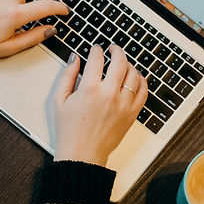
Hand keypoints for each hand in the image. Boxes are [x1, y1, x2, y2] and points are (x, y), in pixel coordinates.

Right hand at [52, 45, 147, 166]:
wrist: (82, 154)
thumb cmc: (69, 131)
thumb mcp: (60, 100)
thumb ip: (68, 75)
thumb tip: (74, 59)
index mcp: (89, 89)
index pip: (97, 59)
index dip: (96, 50)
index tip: (96, 49)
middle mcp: (109, 94)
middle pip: (120, 61)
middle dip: (116, 50)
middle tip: (113, 49)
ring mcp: (123, 104)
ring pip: (134, 74)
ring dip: (129, 64)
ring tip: (123, 64)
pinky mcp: (132, 113)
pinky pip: (143, 91)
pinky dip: (141, 81)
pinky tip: (135, 78)